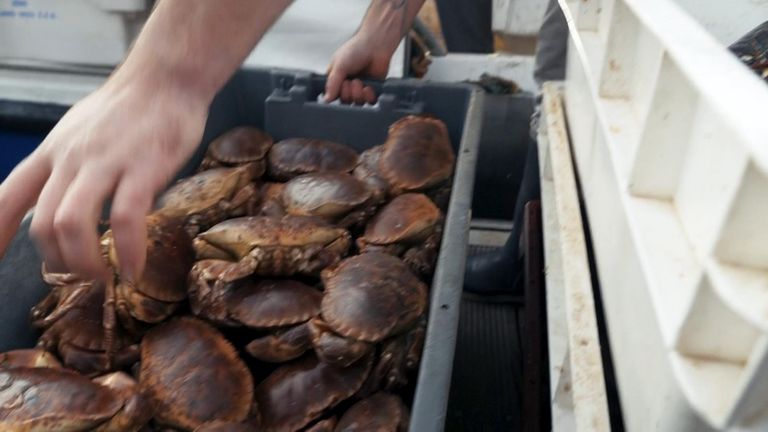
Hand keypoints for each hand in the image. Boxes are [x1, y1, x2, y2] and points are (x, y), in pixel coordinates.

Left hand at [0, 78, 208, 281]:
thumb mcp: (79, 133)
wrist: (166, 78)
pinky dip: (129, 252)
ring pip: (72, 223)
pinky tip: (135, 270)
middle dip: (57, 263)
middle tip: (79, 278)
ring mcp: (105, 162)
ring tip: (103, 278)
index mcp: (52, 153)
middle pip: (42, 224)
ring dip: (84, 263)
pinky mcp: (143, 168)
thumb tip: (62, 204)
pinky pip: (126, 219)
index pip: (7, 198)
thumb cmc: (128, 108)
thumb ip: (66, 167)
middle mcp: (69, 159)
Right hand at [324, 33, 392, 104]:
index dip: (335, 94)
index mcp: (336, 77)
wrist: (376, 44)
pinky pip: (370, 102)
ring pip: (357, 102)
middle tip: (351, 81)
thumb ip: (332, 84)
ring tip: (359, 82)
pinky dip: (368, 96)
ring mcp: (360, 87)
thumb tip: (326, 100)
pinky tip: (368, 87)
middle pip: (344, 101)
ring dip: (358, 94)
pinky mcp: (373, 90)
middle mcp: (347, 84)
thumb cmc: (356, 49)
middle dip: (347, 93)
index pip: (331, 95)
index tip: (340, 85)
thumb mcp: (339, 65)